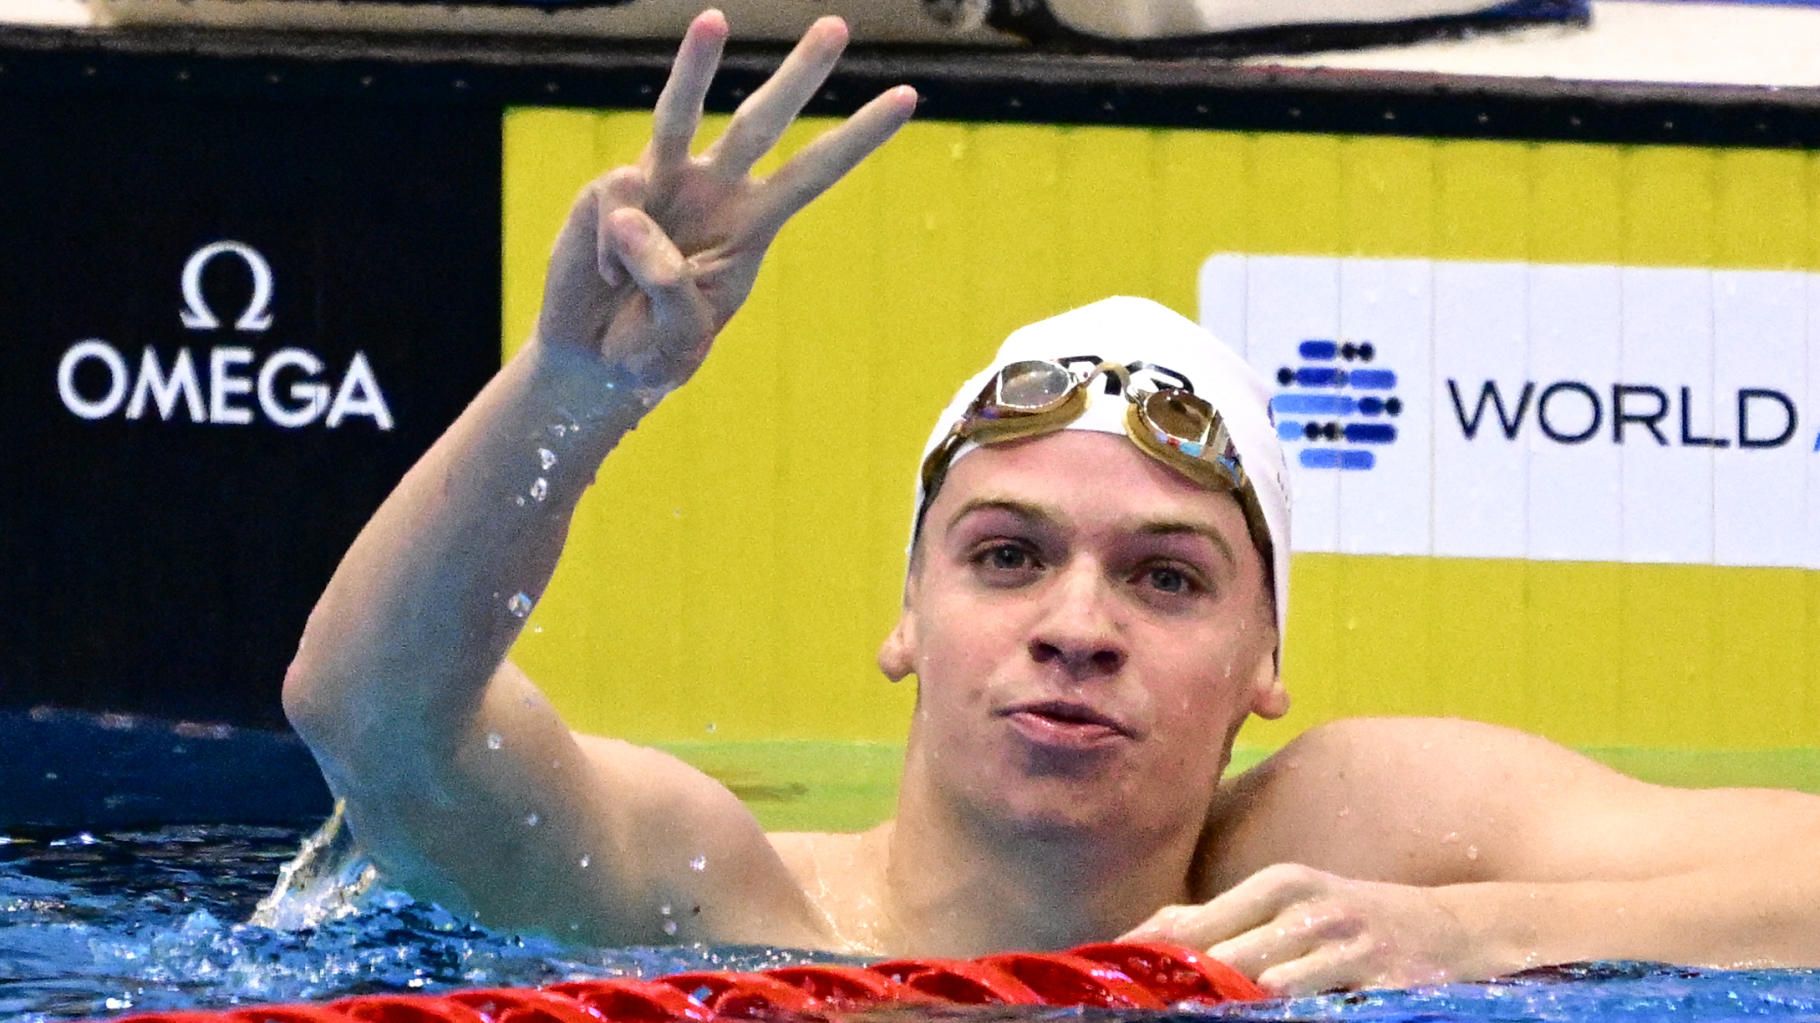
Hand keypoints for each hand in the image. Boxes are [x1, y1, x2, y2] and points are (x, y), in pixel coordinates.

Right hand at [535, 10, 915, 392]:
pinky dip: (612, 249)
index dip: (858, 136)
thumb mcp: (680, 338)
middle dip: (800, 74)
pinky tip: (607, 276)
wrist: (595, 363)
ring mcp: (662, 183)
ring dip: (698, 64)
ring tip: (716, 20)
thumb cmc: (652, 352)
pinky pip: (617, 203)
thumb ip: (669, 285)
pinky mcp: (610, 191)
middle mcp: (715, 191)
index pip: (814, 172)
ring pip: (680, 111)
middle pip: (761, 121)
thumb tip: (630, 220)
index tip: (907, 96)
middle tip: (837, 25)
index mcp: (754, 225)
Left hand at [1120, 864, 1475, 994]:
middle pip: (1228, 959)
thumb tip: (1143, 932)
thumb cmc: (1350, 916)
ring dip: (1236, 1005)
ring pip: (1273, 987)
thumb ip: (1220, 917)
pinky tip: (1270, 1017)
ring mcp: (1348, 947)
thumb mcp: (1289, 902)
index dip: (1153, 954)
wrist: (1453, 927)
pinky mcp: (1385, 983)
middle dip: (1188, 987)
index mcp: (1278, 885)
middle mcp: (1309, 910)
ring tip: (1196, 1014)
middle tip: (1150, 1006)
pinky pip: (1327, 1008)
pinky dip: (1299, 1012)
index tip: (1111, 977)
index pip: (1199, 924)